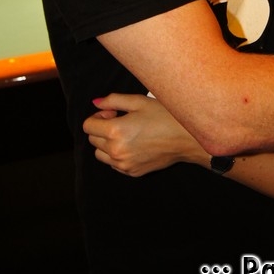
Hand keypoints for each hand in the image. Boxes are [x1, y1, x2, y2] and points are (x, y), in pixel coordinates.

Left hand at [83, 93, 208, 176]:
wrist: (186, 138)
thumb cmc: (165, 116)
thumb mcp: (139, 101)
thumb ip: (113, 100)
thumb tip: (95, 103)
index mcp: (115, 131)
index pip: (88, 126)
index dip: (98, 116)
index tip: (113, 113)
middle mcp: (116, 151)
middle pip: (93, 139)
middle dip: (102, 128)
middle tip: (122, 120)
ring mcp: (124, 164)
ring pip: (100, 154)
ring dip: (107, 143)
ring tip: (127, 134)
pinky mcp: (132, 172)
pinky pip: (114, 164)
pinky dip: (117, 154)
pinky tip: (135, 144)